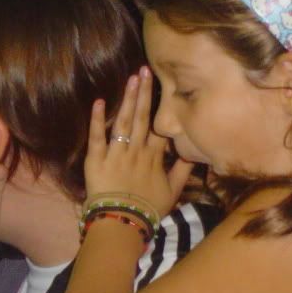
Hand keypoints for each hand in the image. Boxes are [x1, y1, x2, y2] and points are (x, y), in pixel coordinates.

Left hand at [85, 67, 192, 217]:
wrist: (123, 223)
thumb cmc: (147, 209)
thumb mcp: (172, 192)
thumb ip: (183, 171)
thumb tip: (195, 153)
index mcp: (154, 157)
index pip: (159, 127)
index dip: (161, 106)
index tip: (164, 86)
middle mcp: (136, 151)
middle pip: (142, 117)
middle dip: (145, 93)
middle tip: (146, 69)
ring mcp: (116, 154)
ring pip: (123, 122)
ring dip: (128, 99)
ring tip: (132, 78)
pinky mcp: (96, 160)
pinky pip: (97, 137)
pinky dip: (97, 120)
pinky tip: (98, 101)